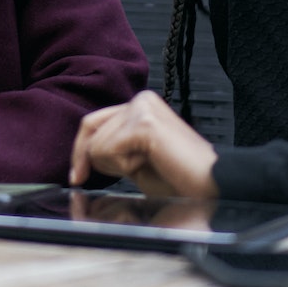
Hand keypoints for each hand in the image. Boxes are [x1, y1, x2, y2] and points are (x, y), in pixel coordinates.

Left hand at [68, 90, 219, 197]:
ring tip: (151, 164)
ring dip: (118, 166)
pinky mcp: (144, 123)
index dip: (79, 151)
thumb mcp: (135, 161)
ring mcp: (142, 108)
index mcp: (140, 106)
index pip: (91, 123)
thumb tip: (82, 156)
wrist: (210, 186)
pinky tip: (151, 163)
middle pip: (89, 132)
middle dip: (101, 161)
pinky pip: (107, 150)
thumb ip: (113, 148)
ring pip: (96, 144)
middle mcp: (140, 100)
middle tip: (135, 170)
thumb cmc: (179, 178)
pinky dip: (124, 166)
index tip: (77, 177)